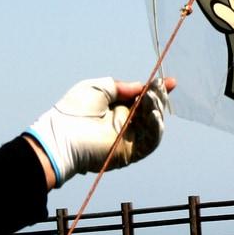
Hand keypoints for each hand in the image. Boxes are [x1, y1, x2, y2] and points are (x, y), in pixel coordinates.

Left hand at [25, 75, 171, 186]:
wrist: (62, 136)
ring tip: (151, 99)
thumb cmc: (75, 110)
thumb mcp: (99, 88)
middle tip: (159, 87)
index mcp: (116, 108)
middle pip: (151, 110)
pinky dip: (156, 127)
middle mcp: (125, 123)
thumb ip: (121, 86)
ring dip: (157, 110)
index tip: (170, 81)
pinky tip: (153, 114)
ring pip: (154, 124)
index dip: (156, 90)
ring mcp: (129, 139)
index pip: (142, 98)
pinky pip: (151, 141)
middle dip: (158, 97)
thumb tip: (141, 86)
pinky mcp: (131, 153)